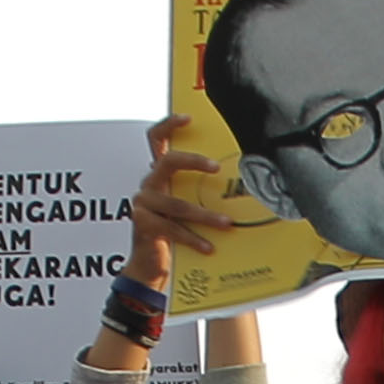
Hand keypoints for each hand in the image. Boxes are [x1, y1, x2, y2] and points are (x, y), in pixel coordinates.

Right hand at [127, 113, 234, 286]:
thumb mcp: (189, 206)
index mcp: (159, 173)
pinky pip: (172, 229)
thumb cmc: (175, 231)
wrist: (151, 265)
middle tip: (217, 167)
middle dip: (193, 161)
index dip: (169, 125)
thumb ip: (202, 191)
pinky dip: (193, 239)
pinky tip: (209, 246)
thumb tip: (241, 185)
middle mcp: (149, 184)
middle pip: (167, 162)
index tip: (189, 118)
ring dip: (205, 215)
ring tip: (227, 223)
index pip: (156, 139)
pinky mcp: (142, 224)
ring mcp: (143, 203)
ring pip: (177, 204)